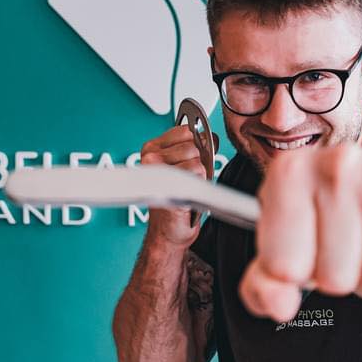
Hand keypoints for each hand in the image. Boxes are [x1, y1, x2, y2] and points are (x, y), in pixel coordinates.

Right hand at [140, 124, 206, 247]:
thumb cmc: (176, 203)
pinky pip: (197, 171)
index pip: (186, 131)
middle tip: (189, 180)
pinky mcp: (167, 182)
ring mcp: (157, 169)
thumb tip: (209, 136)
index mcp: (152, 148)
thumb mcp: (184, 168)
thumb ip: (194, 148)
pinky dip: (199, 183)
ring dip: (199, 175)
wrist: (169, 231)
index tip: (194, 159)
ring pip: (197, 159)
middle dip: (199, 162)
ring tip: (188, 188)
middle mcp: (151, 156)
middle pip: (194, 145)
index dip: (198, 144)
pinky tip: (188, 193)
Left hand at [239, 142, 361, 321]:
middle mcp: (337, 162)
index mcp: (290, 173)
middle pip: (334, 277)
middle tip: (352, 256)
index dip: (297, 276)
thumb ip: (265, 287)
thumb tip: (279, 306)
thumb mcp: (291, 260)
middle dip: (345, 280)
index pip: (281, 266)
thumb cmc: (338, 238)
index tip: (306, 256)